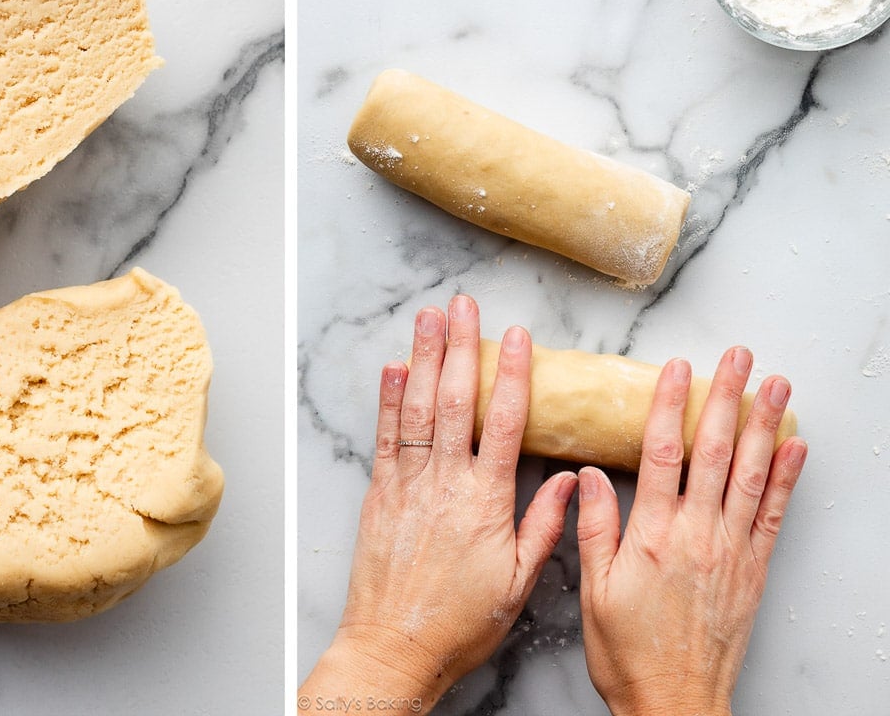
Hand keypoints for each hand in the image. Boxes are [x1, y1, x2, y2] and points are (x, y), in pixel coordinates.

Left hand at [300, 297, 576, 711]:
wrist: (395, 647)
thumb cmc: (461, 622)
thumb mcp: (519, 582)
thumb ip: (546, 525)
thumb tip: (570, 478)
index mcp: (485, 501)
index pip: (503, 423)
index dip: (511, 374)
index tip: (517, 336)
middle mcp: (445, 483)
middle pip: (456, 400)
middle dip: (461, 346)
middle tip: (465, 304)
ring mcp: (407, 484)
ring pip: (418, 408)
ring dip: (424, 358)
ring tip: (430, 316)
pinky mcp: (379, 493)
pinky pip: (384, 437)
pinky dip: (388, 400)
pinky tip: (394, 367)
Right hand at [576, 348, 807, 715]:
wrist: (675, 703)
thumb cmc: (627, 650)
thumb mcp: (593, 588)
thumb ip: (594, 527)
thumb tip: (587, 474)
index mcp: (652, 535)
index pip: (663, 455)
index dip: (671, 406)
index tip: (678, 368)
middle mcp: (697, 535)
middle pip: (715, 453)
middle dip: (727, 399)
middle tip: (739, 357)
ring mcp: (731, 551)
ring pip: (751, 475)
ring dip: (764, 425)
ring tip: (776, 384)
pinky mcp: (753, 570)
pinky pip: (774, 515)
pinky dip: (786, 478)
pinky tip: (794, 446)